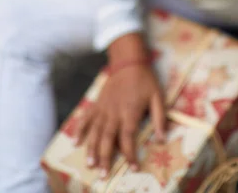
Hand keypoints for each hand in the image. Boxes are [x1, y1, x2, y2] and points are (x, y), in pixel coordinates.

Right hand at [73, 64, 164, 178]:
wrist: (128, 61)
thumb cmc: (145, 80)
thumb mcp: (158, 96)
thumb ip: (159, 118)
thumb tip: (162, 139)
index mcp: (130, 112)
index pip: (128, 138)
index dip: (130, 154)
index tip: (133, 168)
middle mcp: (114, 112)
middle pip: (107, 138)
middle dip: (105, 158)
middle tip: (102, 175)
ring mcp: (103, 108)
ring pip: (95, 131)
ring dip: (91, 148)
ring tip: (89, 164)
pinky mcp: (97, 103)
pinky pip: (86, 118)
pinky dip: (80, 129)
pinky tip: (75, 142)